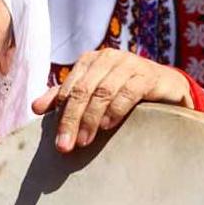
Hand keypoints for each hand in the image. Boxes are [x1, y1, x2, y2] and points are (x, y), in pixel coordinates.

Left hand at [31, 48, 194, 152]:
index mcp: (90, 61)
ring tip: (85, 141)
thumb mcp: (95, 94)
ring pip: (103, 92)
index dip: (61, 115)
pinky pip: (128, 92)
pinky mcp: (149, 75)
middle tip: (66, 146)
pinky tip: (109, 125)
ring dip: (91, 118)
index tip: (57, 142)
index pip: (69, 89)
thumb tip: (35, 108)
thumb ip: (67, 98)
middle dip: (72, 120)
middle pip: (83, 91)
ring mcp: (130, 64)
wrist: (168, 88)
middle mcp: (108, 58)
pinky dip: (116, 109)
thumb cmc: (127, 92)